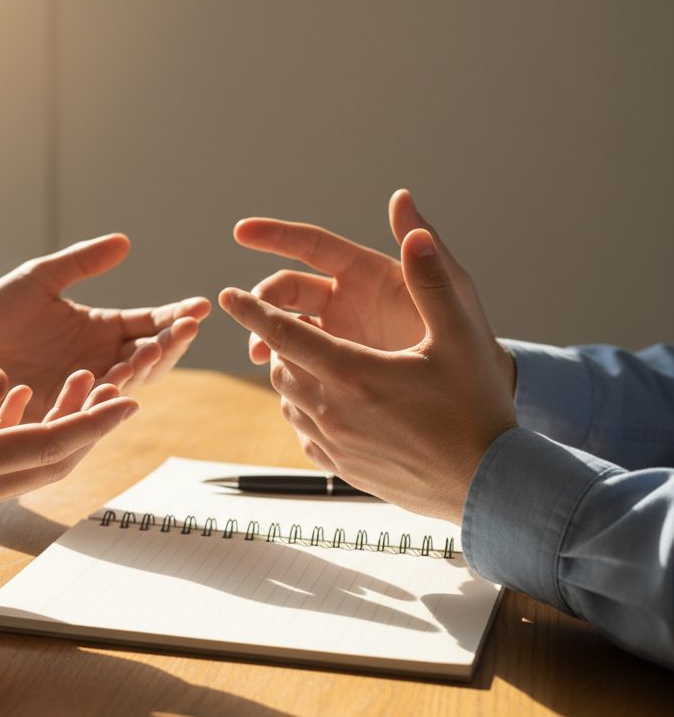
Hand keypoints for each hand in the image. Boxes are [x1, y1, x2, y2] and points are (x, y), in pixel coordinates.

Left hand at [0, 234, 210, 419]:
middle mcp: (102, 360)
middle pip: (152, 356)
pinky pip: (96, 408)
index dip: (175, 317)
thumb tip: (124, 241)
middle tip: (181, 331)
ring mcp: (86, 388)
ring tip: (147, 351)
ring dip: (144, 368)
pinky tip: (117, 383)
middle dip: (170, 344)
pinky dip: (109, 396)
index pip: (150, 322)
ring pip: (130, 383)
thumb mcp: (39, 280)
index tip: (198, 307)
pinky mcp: (65, 412)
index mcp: (103, 328)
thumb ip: (80, 263)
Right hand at [0, 367, 136, 551]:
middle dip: (89, 425)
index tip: (130, 402)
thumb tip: (2, 380)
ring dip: (60, 430)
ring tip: (79, 383)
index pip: (45, 446)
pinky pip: (4, 468)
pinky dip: (23, 437)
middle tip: (114, 383)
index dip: (93, 423)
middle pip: (51, 462)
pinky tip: (17, 400)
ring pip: (33, 467)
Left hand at [219, 228, 517, 524]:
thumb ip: (431, 281)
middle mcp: (332, 409)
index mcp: (352, 372)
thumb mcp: (459, 337)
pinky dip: (305, 411)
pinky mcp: (340, 467)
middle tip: (293, 326)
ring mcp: (333, 443)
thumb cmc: (477, 407)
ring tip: (314, 361)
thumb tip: (414, 233)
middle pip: (279, 365)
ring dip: (291, 375)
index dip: (252, 310)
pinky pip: (303, 433)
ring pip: (287, 400)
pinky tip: (329, 403)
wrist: (487, 483)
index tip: (228, 295)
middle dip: (278, 341)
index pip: (284, 333)